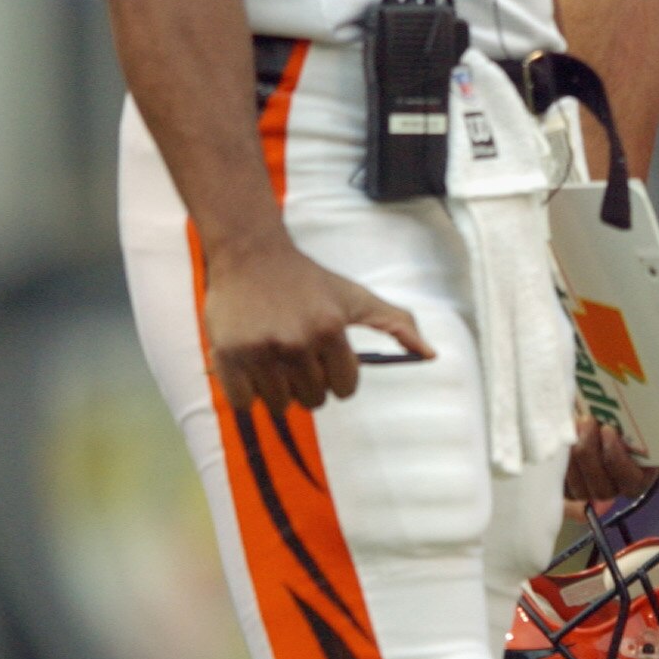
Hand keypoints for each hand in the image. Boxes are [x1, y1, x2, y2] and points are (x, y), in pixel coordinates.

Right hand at [203, 234, 429, 414]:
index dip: (337, 377)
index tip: (325, 360)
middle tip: (297, 356)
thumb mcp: (355, 297)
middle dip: (308, 384)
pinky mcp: (227, 356)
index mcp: (330, 330)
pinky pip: (245, 404)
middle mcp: (296, 342)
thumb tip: (430, 354)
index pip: (345, 388)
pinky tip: (251, 369)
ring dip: (279, 390)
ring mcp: (260, 351)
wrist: (251, 254)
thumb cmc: (309, 280)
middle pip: (313, 400)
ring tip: (273, 359)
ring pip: (280, 405)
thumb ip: (396, 323)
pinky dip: (248, 396)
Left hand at [564, 410, 658, 509]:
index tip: (609, 430)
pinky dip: (562, 462)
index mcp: (638, 478)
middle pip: (602, 487)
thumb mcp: (650, 431)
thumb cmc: (625, 421)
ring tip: (575, 426)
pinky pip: (563, 486)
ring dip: (575, 456)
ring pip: (581, 487)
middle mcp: (614, 488)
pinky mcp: (568, 486)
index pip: (630, 481)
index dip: (617, 459)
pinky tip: (563, 439)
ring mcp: (590, 490)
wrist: (593, 413)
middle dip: (593, 453)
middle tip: (588, 422)